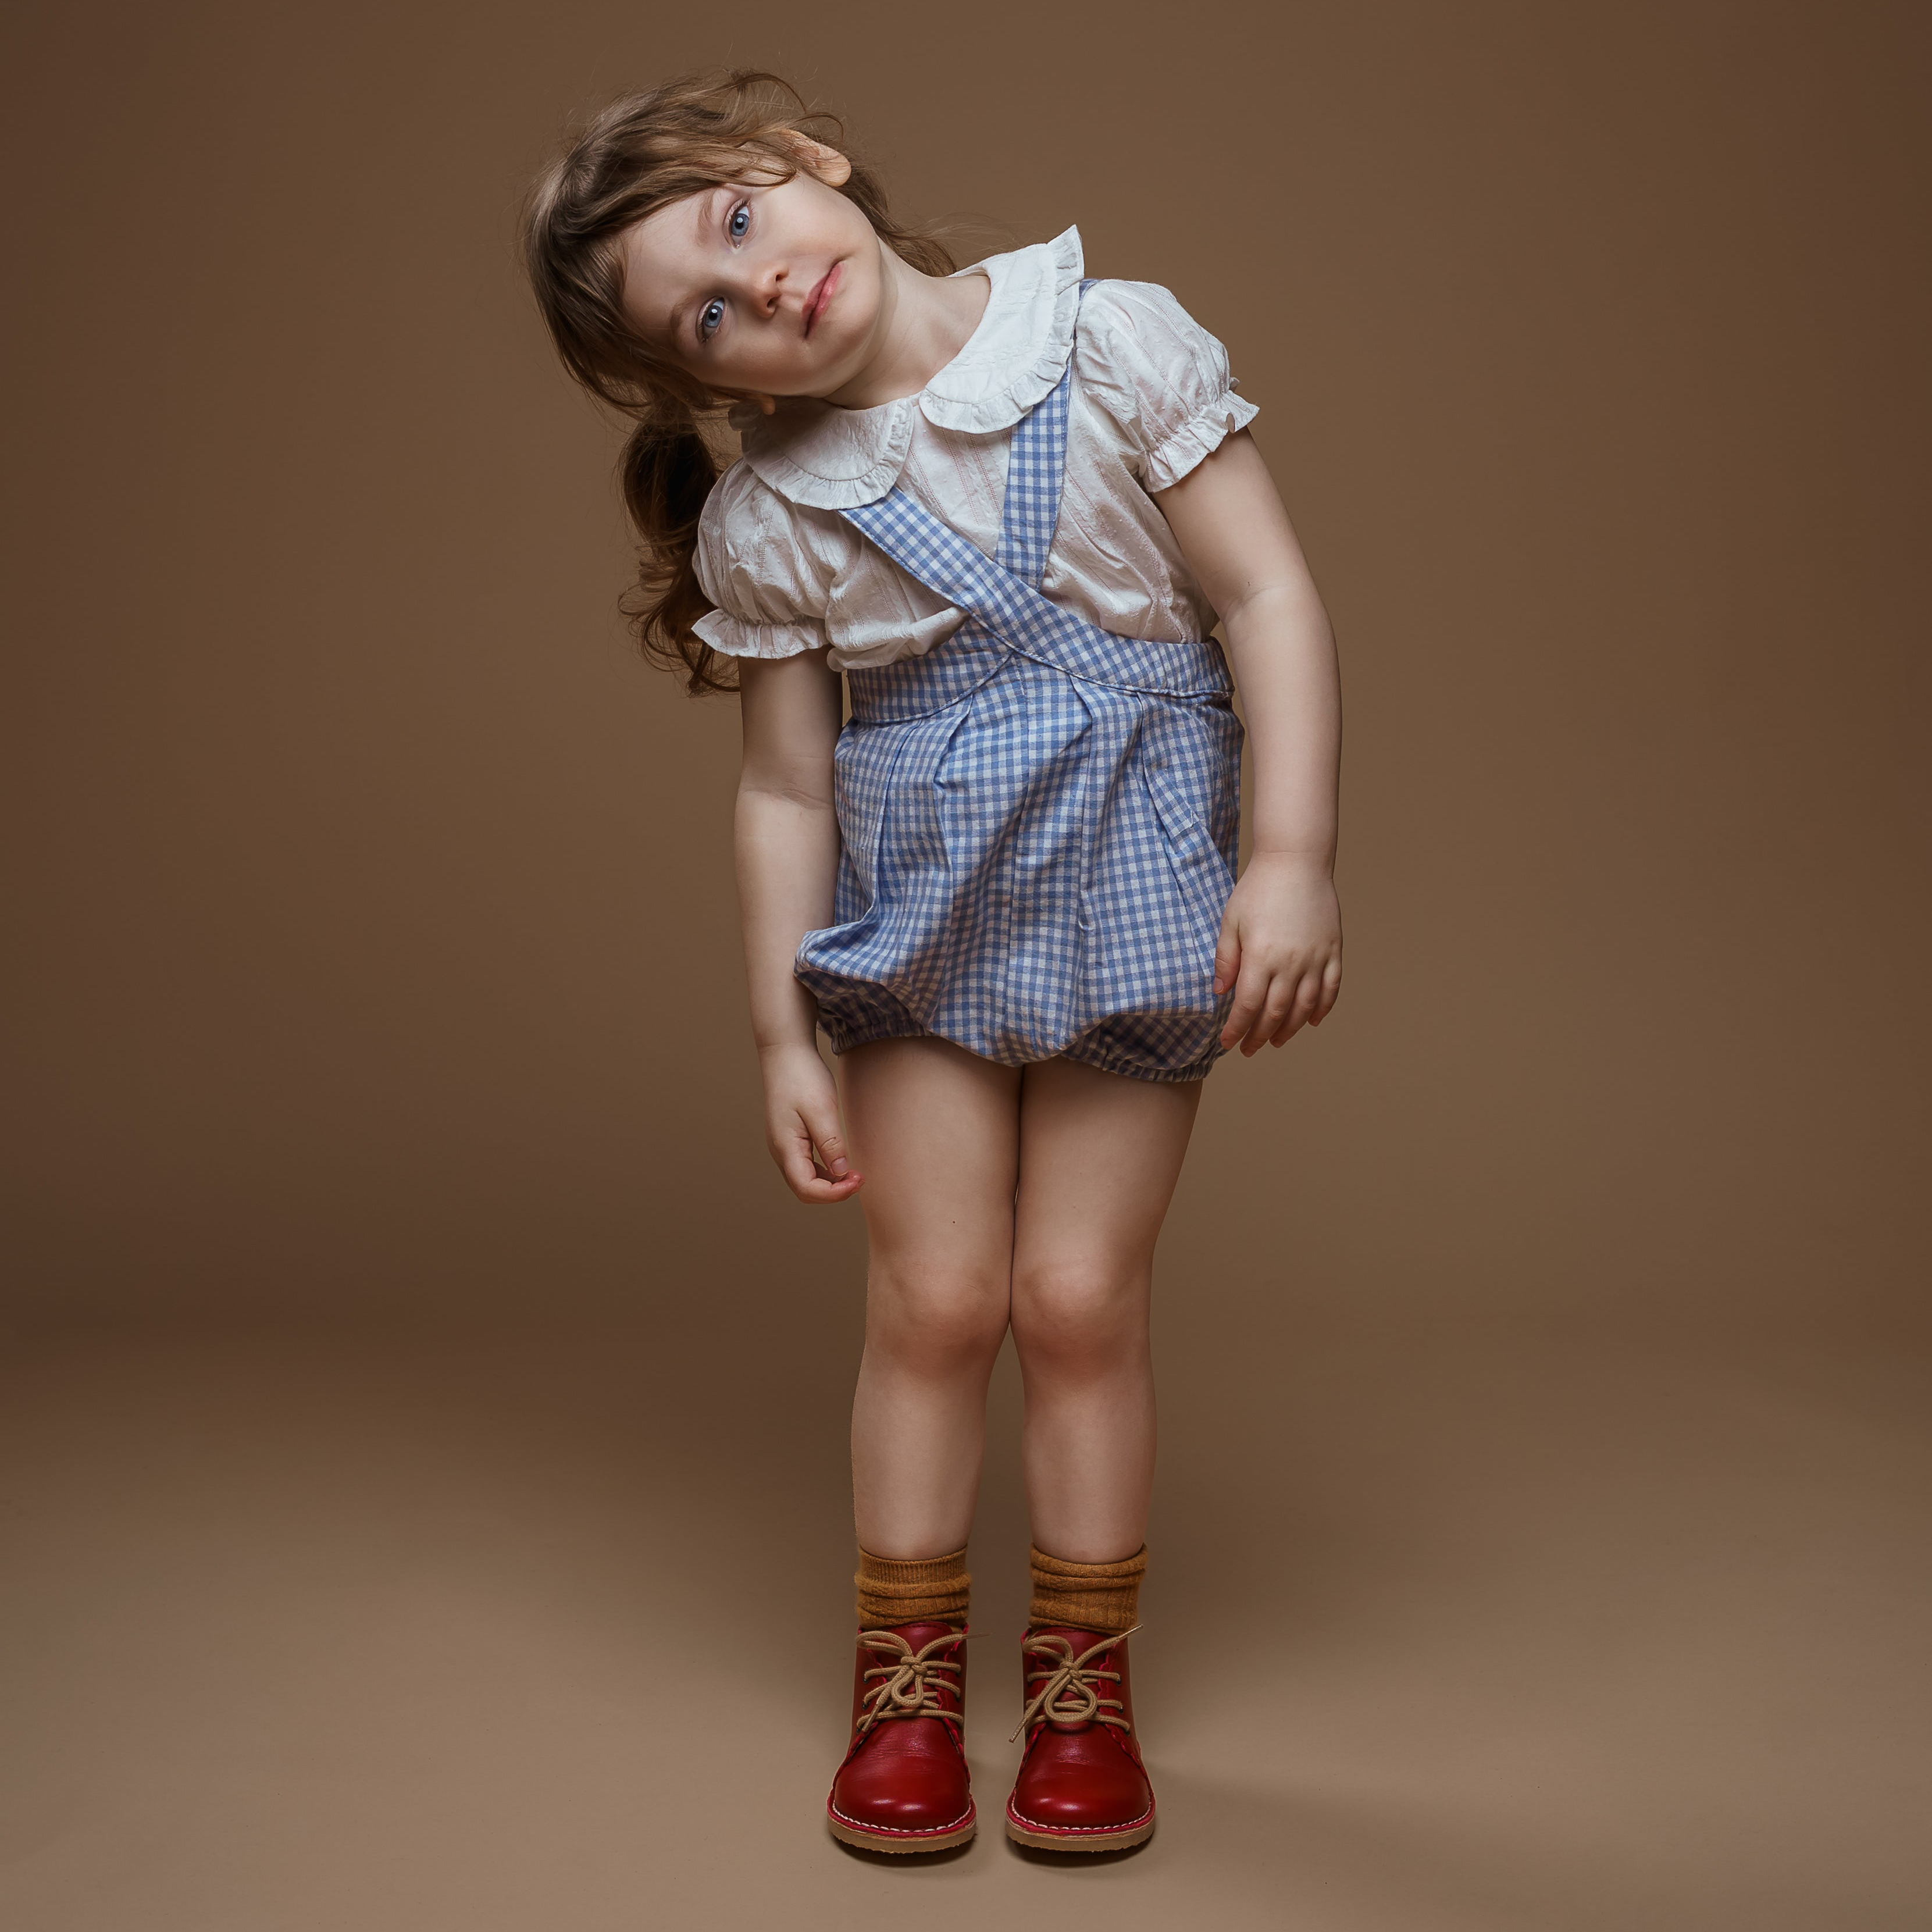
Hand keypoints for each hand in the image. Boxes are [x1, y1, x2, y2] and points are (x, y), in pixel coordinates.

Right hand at [759, 1040, 864, 1202]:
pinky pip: (805, 1164)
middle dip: (833, 1192)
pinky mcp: (790, 1137)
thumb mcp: (821, 1109)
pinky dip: (825, 1170)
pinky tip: (842, 1162)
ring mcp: (783, 1145)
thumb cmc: (802, 1076)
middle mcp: (780, 1150)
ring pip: (805, 1178)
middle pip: (804, 1188)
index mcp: (785, 1146)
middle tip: (860, 1179)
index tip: (858, 1181)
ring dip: (830, 1183)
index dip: (833, 1194)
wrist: (785, 1052)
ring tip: (855, 1173)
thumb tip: (842, 1173)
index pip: (805, 1188)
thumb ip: (831, 1143)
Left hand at [1212, 855, 1342, 1054]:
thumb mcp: (1231, 921)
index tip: (1228, 1043)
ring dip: (1291, 1029)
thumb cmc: (1258, 889)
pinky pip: (1332, 988)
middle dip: (1260, 1035)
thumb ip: (1226, 959)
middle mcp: (1291, 963)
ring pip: (1305, 1007)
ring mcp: (1316, 958)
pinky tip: (1313, 1022)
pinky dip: (1323, 1009)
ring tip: (1277, 1041)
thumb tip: (1220, 993)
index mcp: (1261, 956)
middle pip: (1276, 1012)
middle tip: (1250, 1049)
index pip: (1248, 1006)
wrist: (1296, 861)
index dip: (1237, 1029)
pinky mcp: (1333, 950)